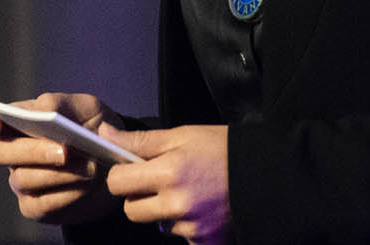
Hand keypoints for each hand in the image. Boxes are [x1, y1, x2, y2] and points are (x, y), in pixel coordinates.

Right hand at [0, 93, 125, 225]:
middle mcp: (12, 152)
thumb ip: (62, 104)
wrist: (117, 163)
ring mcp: (21, 181)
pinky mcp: (35, 207)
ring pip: (23, 179)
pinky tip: (85, 187)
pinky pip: (41, 204)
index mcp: (17, 121)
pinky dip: (65, 195)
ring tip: (89, 168)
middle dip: (34, 151)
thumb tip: (43, 109)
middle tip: (66, 151)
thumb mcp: (87, 108)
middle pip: (2, 152)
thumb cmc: (94, 128)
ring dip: (57, 174)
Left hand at [101, 123, 228, 242]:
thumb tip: (103, 135)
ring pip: (156, 225)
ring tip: (189, 193)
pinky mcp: (205, 241)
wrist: (266, 172)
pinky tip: (201, 209)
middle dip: (138, 197)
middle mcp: (177, 203)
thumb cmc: (222, 148)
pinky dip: (186, 226)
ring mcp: (192, 226)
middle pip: (131, 211)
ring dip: (164, 212)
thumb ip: (140, 141)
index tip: (133, 169)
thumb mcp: (181, 135)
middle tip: (159, 182)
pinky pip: (180, 236)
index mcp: (168, 172)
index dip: (121, 175)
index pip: (117, 184)